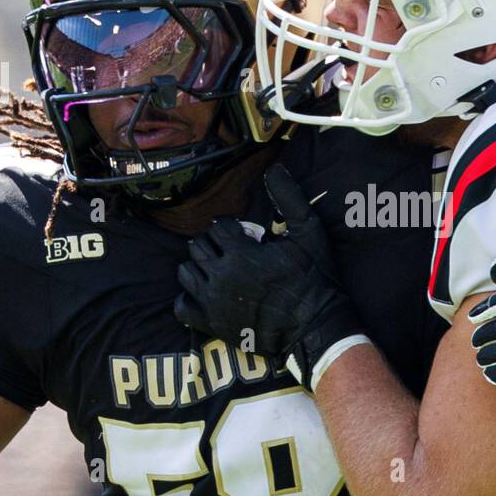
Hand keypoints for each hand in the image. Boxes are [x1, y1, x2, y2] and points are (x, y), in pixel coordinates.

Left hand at [174, 163, 364, 387]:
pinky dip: (188, 297)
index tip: (246, 236)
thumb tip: (274, 169)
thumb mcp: (309, 233)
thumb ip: (289, 199)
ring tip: (218, 268)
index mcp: (241, 253)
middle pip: (197, 247)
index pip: (217, 227)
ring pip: (185, 272)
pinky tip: (205, 292)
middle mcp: (220, 277)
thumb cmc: (314, 278)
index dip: (231, 227)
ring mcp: (213, 302)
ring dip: (198, 266)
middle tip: (232, 250)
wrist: (314, 326)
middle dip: (213, 244)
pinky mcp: (210, 324)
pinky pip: (181, 306)